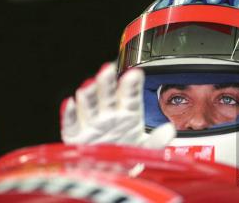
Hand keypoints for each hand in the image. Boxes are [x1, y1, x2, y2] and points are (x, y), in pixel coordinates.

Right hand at [60, 63, 175, 148]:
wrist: (110, 170)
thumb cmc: (127, 153)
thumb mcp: (145, 148)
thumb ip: (157, 141)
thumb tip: (169, 130)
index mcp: (128, 113)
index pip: (131, 96)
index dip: (132, 85)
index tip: (136, 74)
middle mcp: (110, 114)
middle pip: (108, 96)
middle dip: (107, 83)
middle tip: (108, 69)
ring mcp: (92, 122)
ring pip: (89, 106)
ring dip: (88, 95)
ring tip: (89, 84)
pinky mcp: (76, 134)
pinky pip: (71, 124)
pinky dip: (69, 114)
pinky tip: (69, 102)